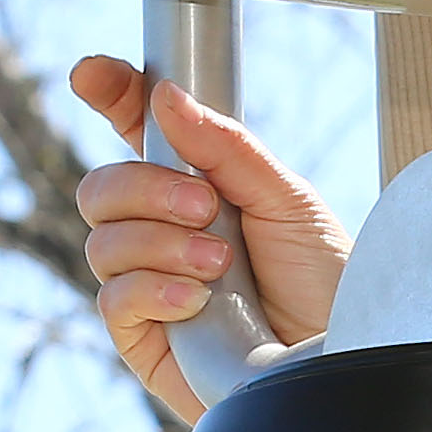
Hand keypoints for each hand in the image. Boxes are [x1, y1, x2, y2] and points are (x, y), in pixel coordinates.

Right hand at [67, 55, 351, 421]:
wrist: (336, 356)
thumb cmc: (323, 281)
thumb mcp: (286, 199)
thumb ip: (225, 148)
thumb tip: (165, 96)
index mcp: (198, 185)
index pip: (136, 131)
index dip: (111, 96)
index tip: (94, 74)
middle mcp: (164, 231)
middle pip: (102, 187)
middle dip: (147, 188)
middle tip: (207, 209)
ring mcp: (148, 282)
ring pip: (102, 240)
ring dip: (161, 244)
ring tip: (219, 265)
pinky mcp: (143, 337)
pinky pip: (112, 298)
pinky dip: (152, 289)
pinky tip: (196, 300)